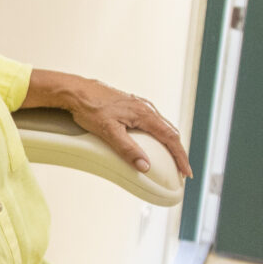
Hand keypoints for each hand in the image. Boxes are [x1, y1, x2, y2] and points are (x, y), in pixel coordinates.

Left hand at [30, 70, 193, 179]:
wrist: (76, 91)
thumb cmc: (90, 109)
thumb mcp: (108, 132)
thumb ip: (127, 149)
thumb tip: (145, 166)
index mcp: (144, 114)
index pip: (170, 138)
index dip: (180, 156)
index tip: (186, 172)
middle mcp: (146, 108)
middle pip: (170, 132)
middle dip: (179, 152)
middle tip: (182, 171)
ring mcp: (140, 105)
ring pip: (162, 126)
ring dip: (170, 144)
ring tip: (172, 160)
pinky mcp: (132, 106)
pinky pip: (153, 122)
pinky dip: (160, 136)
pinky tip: (155, 143)